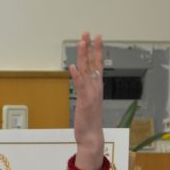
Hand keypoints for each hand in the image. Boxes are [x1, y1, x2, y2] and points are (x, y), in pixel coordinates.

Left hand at [68, 32, 103, 169]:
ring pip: (87, 71)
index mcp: (97, 88)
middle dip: (90, 47)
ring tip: (82, 42)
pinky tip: (72, 66)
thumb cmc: (89, 122)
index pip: (98, 65)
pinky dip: (76, 76)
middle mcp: (96, 88)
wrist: (92, 137)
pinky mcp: (85, 101)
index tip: (96, 38)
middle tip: (88, 32)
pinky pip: (80, 86)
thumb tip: (80, 82)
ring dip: (84, 55)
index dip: (97, 50)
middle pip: (93, 63)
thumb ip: (85, 91)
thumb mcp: (87, 103)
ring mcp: (91, 94)